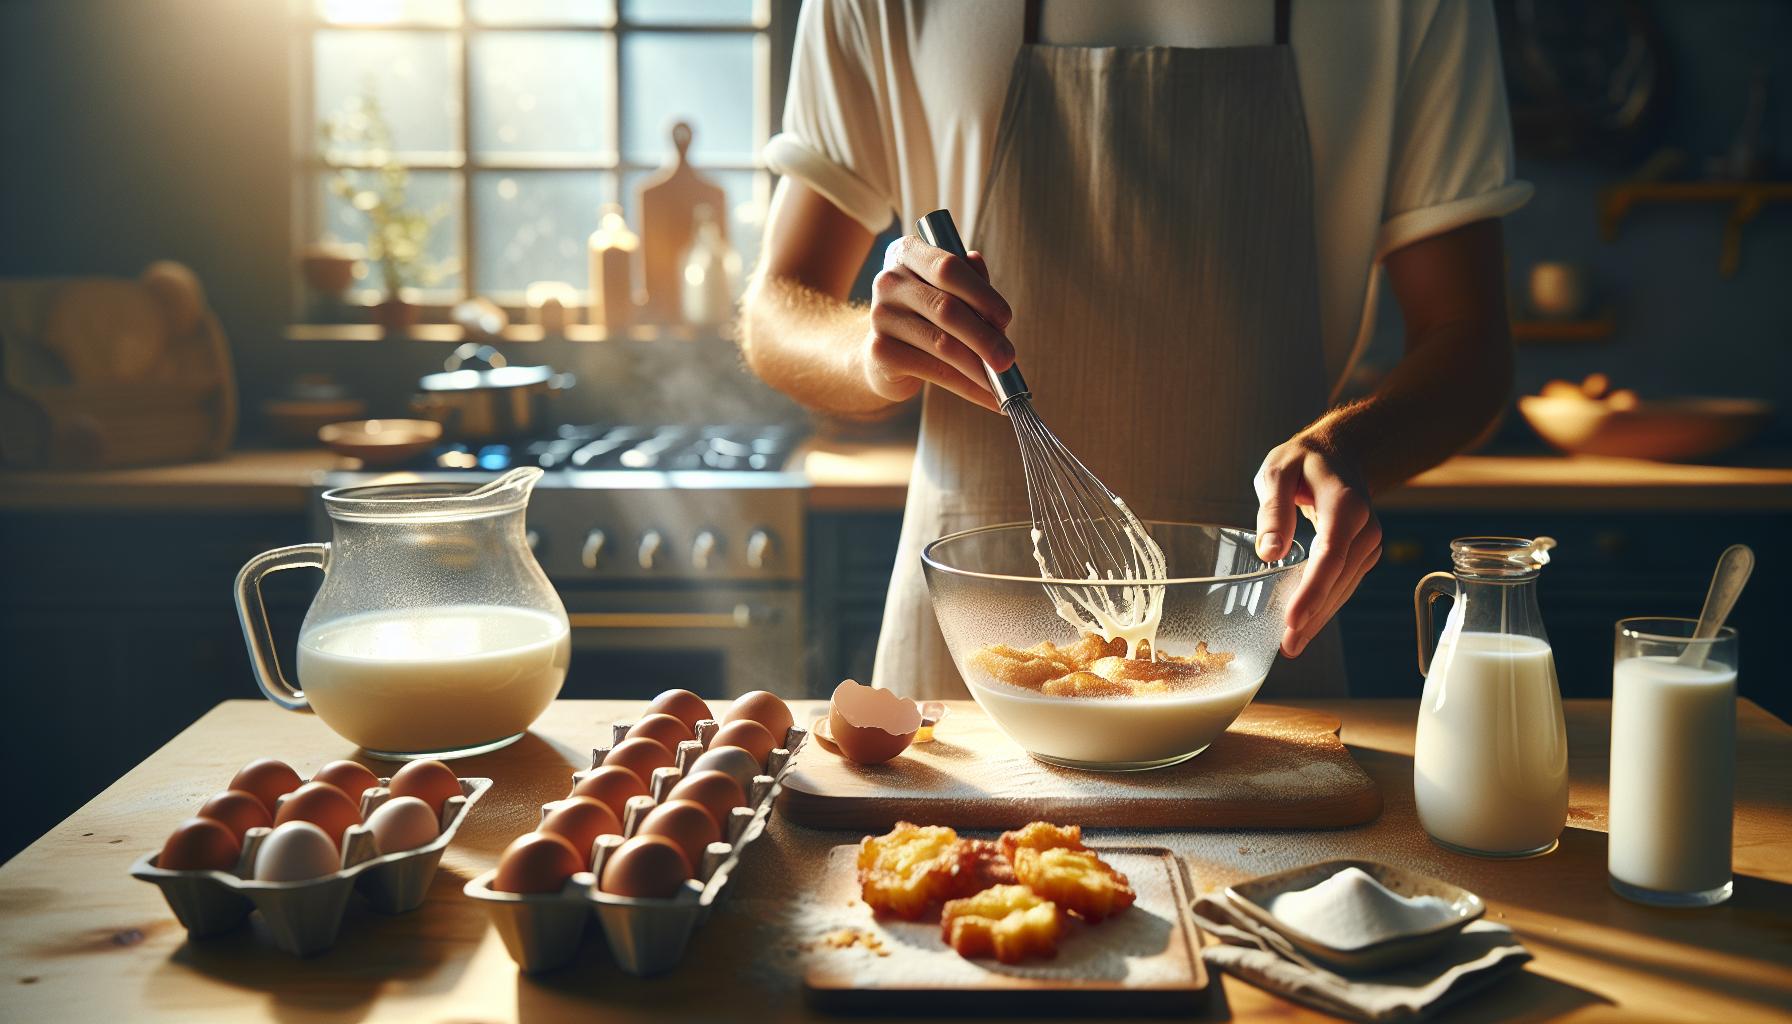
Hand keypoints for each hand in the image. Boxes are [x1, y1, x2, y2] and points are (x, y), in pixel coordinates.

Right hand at [860, 234, 1014, 412]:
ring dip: (978, 367)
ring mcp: (880, 316)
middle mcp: (889, 280)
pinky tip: (987, 397)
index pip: (948, 267)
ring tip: (1001, 382)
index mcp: (908, 254)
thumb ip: (974, 286)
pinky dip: (966, 387)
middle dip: (984, 337)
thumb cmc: (928, 316)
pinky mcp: (879, 351)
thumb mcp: (951, 293)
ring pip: (942, 344)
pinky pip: (934, 371)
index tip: (1005, 319)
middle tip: (1008, 359)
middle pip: (946, 308)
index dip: (981, 294)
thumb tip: (995, 305)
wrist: (884, 354)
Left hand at [1253, 436, 1382, 657]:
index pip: (1331, 554)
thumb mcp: (1277, 471)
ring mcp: (1367, 542)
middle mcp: (1365, 527)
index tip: (1293, 619)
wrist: (1338, 454)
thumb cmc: (1303, 461)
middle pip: (1339, 578)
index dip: (1313, 590)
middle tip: (1287, 645)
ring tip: (1291, 644)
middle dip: (1313, 614)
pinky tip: (1305, 625)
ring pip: (1344, 588)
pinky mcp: (1362, 553)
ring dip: (1319, 617)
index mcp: (1345, 504)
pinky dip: (1325, 605)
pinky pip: (1344, 584)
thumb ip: (1273, 509)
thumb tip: (1269, 553)